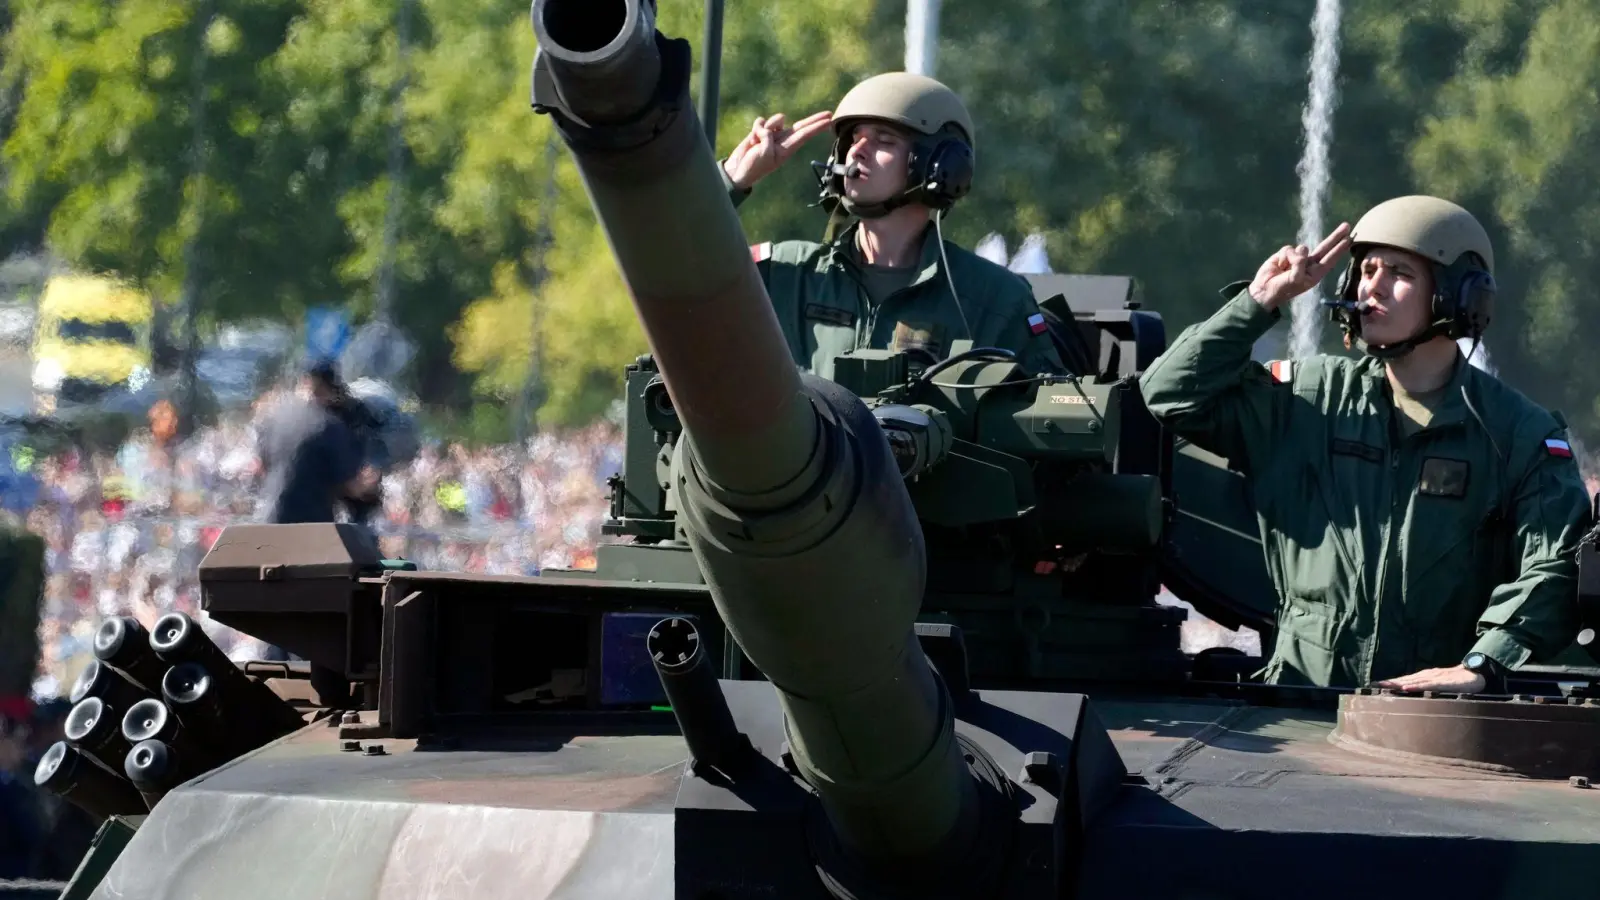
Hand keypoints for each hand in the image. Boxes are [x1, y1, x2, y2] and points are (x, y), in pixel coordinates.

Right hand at [722, 111, 833, 190]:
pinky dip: (756, 127)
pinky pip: (761, 121)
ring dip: (766, 126)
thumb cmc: (754, 166)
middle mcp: (782, 141)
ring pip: (776, 120)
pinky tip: (752, 138)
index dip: (816, 127)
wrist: (738, 170)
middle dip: (814, 120)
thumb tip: (767, 126)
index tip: (829, 121)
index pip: (805, 135)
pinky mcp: (761, 132)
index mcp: (786, 149)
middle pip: (801, 126)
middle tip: (829, 114)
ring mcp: (772, 136)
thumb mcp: (764, 153)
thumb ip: (768, 136)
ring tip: (756, 140)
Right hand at [1248, 222, 1352, 310]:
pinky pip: (1288, 248)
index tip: (1349, 239)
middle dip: (1335, 236)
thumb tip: (1301, 251)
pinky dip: (1282, 257)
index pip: (1331, 258)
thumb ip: (1300, 264)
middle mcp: (1309, 264)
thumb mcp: (1295, 280)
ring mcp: (1297, 258)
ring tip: (1284, 270)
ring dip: (1292, 258)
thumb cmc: (1282, 289)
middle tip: (1347, 225)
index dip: (1340, 248)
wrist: (1263, 290)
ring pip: (1301, 248)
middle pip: (1325, 247)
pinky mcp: (1286, 254)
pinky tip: (1279, 266)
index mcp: (1315, 273)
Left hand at [1370, 665, 1485, 693]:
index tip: (1377, 685)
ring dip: (1398, 683)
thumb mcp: (1441, 686)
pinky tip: (1406, 689)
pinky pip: (1428, 685)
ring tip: (1385, 685)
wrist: (1477, 674)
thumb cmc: (1459, 681)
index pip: (1406, 680)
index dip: (1392, 682)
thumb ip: (1430, 690)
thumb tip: (1417, 696)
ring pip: (1413, 681)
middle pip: (1406, 679)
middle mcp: (1428, 675)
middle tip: (1375, 685)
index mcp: (1427, 677)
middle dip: (1390, 682)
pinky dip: (1416, 687)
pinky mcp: (1444, 682)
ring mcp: (1435, 677)